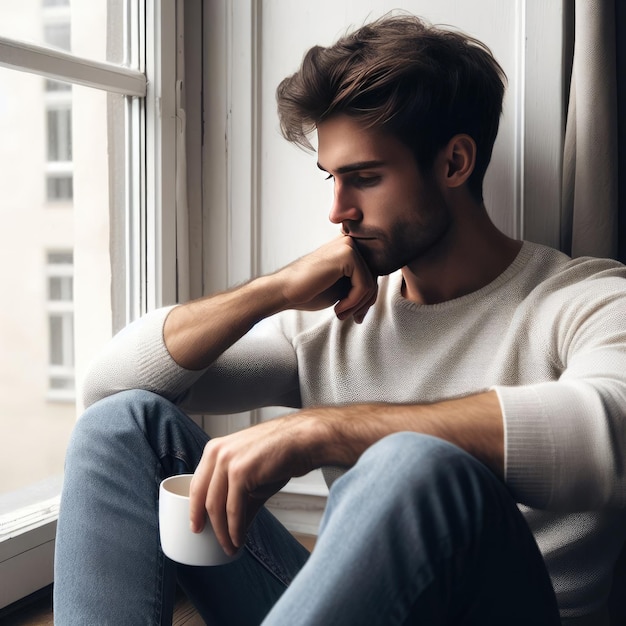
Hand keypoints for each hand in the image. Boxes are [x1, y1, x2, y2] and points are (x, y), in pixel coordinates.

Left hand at [188, 414, 320, 554]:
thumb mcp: (253, 476)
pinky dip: (235, 529)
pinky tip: (239, 539)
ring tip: (231, 546)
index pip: (197, 485)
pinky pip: (234, 508)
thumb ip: (241, 500)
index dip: (195, 510)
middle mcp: (217, 453)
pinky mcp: (241, 472)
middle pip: (203, 498)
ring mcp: (228, 461)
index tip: (197, 527)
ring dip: (223, 532)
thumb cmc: (281, 454)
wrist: (303, 440)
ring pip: (216, 506)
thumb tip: (236, 527)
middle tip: (216, 543)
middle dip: (208, 526)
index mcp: (214, 450)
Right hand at [275, 236, 377, 322]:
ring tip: (342, 313)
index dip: (366, 298)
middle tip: (350, 317)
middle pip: (375, 278)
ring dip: (358, 305)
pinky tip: (339, 308)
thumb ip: (360, 284)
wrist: (285, 291)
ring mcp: (349, 245)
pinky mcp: (347, 254)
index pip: (372, 274)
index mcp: (348, 248)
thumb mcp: (342, 287)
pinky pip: (363, 285)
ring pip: (371, 283)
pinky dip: (354, 302)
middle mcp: (350, 241)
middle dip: (365, 303)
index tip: (355, 314)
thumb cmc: (310, 291)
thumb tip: (382, 294)